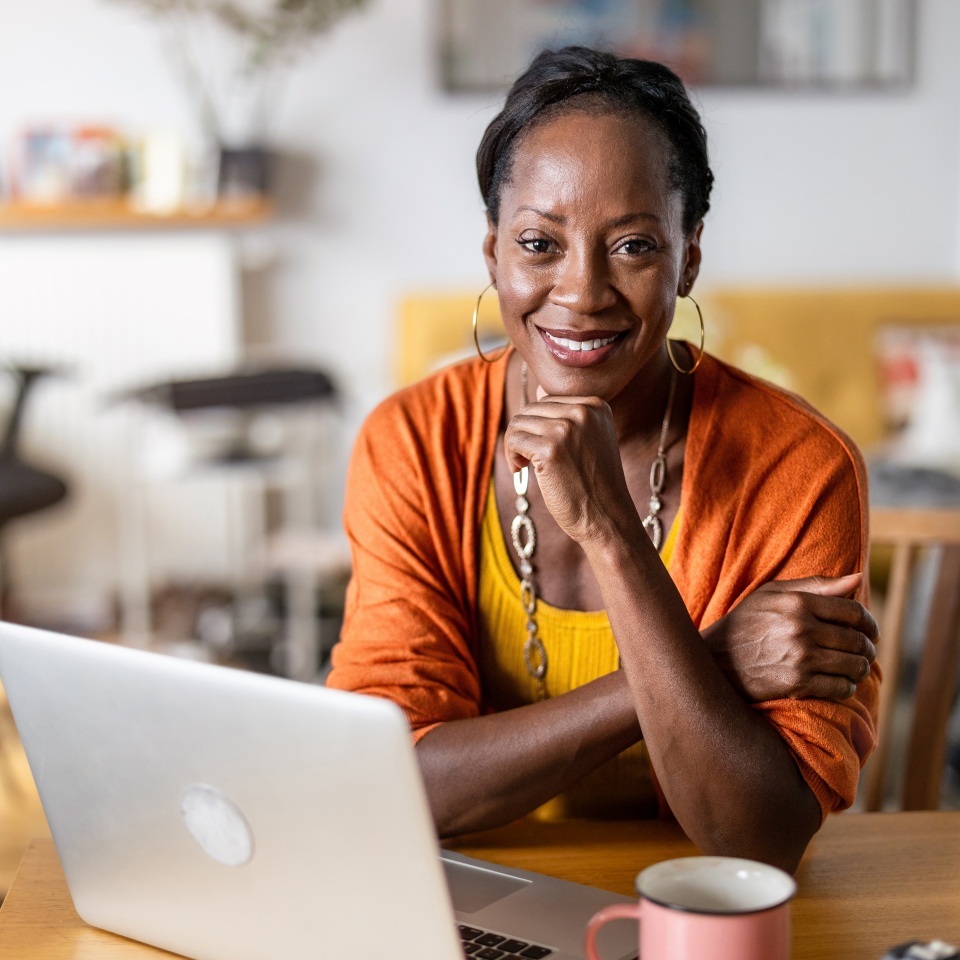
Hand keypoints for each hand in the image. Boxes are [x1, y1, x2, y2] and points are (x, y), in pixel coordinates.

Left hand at [504, 391, 636, 544]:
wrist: (607, 517)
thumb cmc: (593, 483)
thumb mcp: (591, 439)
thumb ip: (569, 415)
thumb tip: (537, 391)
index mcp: (596, 405)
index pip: (548, 401)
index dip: (537, 427)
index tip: (542, 450)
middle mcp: (584, 411)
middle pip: (530, 409)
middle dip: (523, 434)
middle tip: (526, 460)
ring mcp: (567, 428)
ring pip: (518, 422)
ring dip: (514, 445)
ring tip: (523, 465)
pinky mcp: (550, 448)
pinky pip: (514, 440)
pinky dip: (511, 456)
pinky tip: (521, 471)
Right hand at [702, 573, 877, 701]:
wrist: (715, 660)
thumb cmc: (746, 623)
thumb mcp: (773, 594)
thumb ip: (816, 585)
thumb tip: (858, 579)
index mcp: (798, 603)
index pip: (853, 612)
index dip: (869, 623)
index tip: (871, 631)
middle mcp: (801, 629)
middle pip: (857, 641)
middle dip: (868, 648)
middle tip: (866, 652)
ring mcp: (800, 658)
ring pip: (853, 666)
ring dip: (861, 669)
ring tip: (855, 668)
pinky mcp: (797, 684)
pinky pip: (840, 687)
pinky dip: (847, 687)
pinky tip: (840, 683)